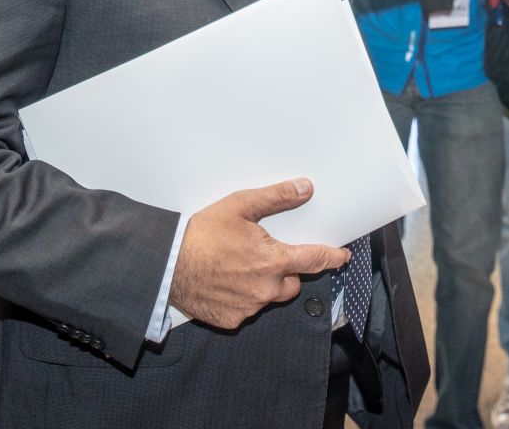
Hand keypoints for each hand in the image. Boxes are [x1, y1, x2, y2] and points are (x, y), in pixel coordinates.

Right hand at [169, 178, 349, 329]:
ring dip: (264, 284)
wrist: (167, 264)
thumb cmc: (202, 234)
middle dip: (286, 270)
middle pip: (292, 283)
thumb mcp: (242, 206)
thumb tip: (304, 189)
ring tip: (240, 266)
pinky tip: (227, 282)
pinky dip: (243, 297)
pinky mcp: (231, 320)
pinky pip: (248, 309)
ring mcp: (248, 308)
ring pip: (269, 297)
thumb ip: (277, 198)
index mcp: (273, 261)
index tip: (342, 256)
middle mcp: (265, 289)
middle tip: (264, 255)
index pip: (314, 260)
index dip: (331, 257)